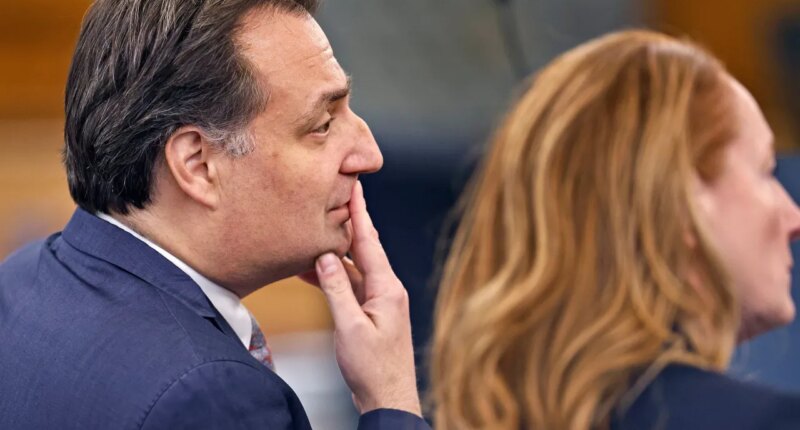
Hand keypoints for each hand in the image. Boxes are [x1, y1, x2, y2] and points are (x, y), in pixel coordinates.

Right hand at [302, 181, 420, 416]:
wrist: (388, 397)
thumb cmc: (373, 368)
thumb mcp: (349, 327)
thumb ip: (336, 290)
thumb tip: (325, 257)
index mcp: (387, 288)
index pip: (369, 242)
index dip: (359, 214)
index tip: (354, 187)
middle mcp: (388, 289)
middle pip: (365, 249)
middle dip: (350, 223)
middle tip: (337, 197)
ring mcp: (381, 301)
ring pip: (356, 268)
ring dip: (337, 252)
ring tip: (317, 231)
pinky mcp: (372, 313)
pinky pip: (353, 286)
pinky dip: (335, 276)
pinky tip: (316, 270)